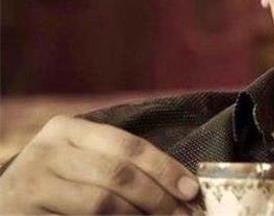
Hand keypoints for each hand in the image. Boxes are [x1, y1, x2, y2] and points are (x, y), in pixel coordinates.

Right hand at [0, 115, 198, 213]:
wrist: (3, 207)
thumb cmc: (55, 185)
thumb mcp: (82, 162)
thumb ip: (122, 166)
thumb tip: (182, 189)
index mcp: (66, 129)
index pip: (129, 146)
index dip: (166, 168)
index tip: (192, 190)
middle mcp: (46, 152)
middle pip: (119, 175)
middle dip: (159, 198)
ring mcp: (31, 185)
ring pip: (102, 204)